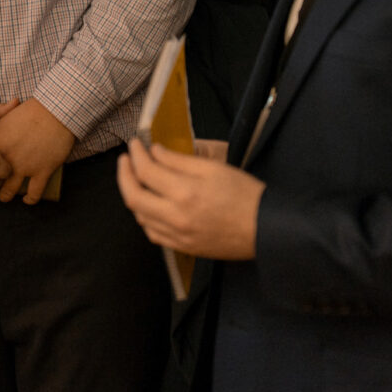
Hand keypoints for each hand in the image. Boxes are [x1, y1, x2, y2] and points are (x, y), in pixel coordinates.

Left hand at [0, 99, 74, 204]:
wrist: (54, 111)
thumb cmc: (30, 111)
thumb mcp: (6, 117)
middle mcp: (6, 158)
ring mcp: (24, 167)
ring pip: (8, 192)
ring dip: (5, 196)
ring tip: (5, 196)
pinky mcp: (42, 172)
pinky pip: (33, 194)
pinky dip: (30, 199)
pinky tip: (28, 199)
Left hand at [117, 139, 263, 259]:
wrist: (267, 231)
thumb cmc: (244, 193)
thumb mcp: (213, 168)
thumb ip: (179, 160)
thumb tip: (154, 152)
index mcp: (185, 193)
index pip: (146, 171)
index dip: (136, 154)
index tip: (135, 143)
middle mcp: (175, 218)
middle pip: (133, 197)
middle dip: (124, 174)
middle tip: (126, 159)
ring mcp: (177, 237)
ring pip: (140, 216)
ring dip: (133, 194)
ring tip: (136, 178)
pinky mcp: (183, 248)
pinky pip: (152, 233)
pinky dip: (145, 216)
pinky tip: (149, 204)